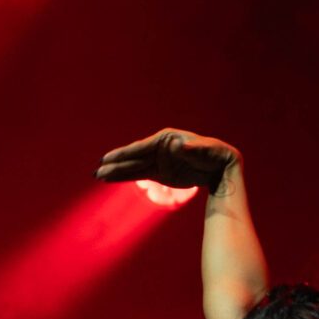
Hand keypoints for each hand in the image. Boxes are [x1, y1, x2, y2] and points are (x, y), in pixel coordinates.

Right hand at [95, 128, 238, 191]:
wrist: (220, 168)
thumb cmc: (214, 154)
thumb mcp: (205, 150)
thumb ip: (189, 149)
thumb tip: (176, 144)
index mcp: (166, 139)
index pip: (142, 147)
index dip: (125, 154)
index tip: (108, 158)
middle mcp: (159, 148)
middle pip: (133, 157)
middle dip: (116, 163)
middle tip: (98, 170)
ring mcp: (158, 161)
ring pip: (133, 167)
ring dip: (116, 172)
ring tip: (98, 176)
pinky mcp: (159, 173)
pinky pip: (139, 175)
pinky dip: (125, 177)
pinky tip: (111, 179)